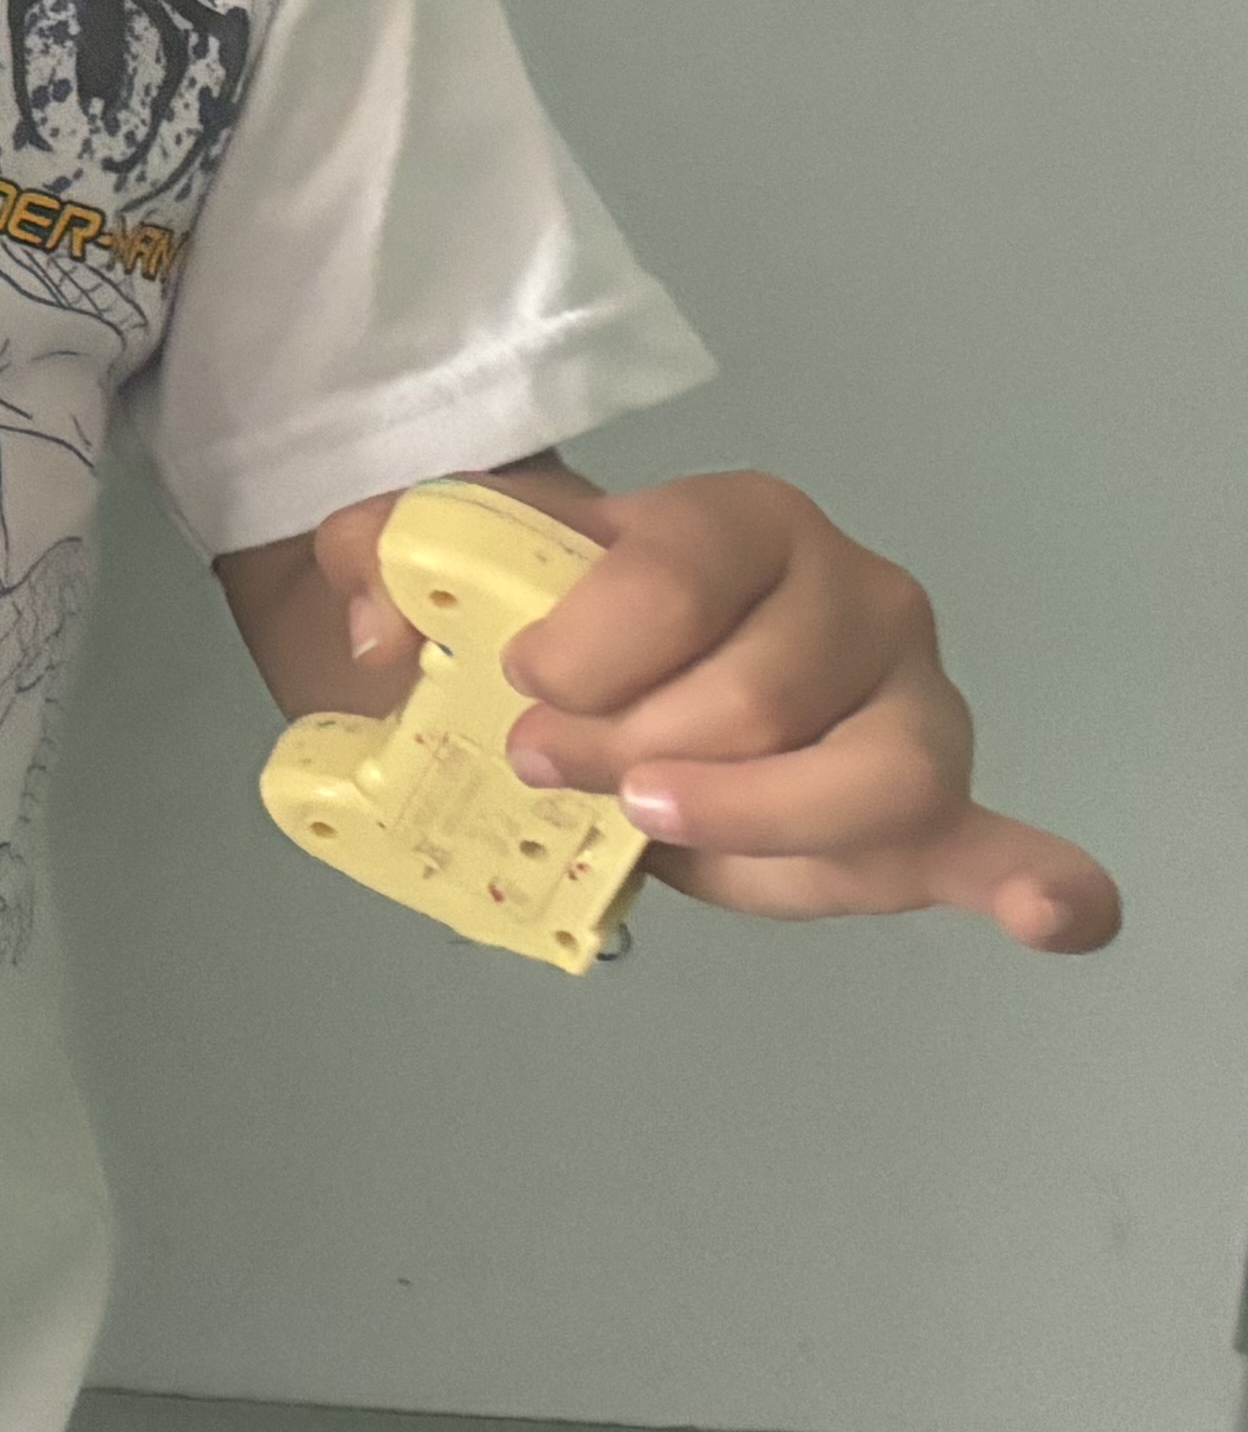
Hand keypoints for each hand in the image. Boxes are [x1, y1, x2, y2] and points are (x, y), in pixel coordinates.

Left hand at [314, 471, 1119, 951]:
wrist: (593, 678)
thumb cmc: (532, 610)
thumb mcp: (434, 557)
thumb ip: (375, 554)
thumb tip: (377, 629)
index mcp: (738, 519)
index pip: (681, 578)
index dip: (588, 650)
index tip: (521, 689)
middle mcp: (853, 594)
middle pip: (767, 691)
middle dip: (643, 746)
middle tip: (561, 769)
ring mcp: (908, 702)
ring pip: (874, 776)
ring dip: (757, 818)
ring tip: (661, 826)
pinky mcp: (927, 811)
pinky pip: (998, 843)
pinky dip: (1038, 882)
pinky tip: (1056, 912)